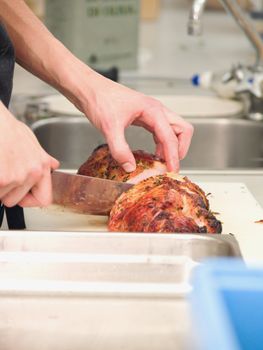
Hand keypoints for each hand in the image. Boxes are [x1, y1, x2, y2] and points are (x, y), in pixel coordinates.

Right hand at [0, 103, 58, 206]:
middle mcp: (32, 173)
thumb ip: (42, 158)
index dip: (30, 200)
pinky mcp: (2, 179)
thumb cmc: (8, 129)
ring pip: (2, 196)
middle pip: (15, 200)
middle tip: (2, 175)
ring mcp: (16, 177)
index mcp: (42, 166)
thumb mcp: (32, 142)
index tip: (23, 197)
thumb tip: (53, 165)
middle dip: (6, 192)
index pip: (44, 199)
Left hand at [72, 70, 193, 171]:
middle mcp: (156, 110)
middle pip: (182, 130)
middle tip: (171, 165)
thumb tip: (130, 167)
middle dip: (180, 149)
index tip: (172, 171)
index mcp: (152, 111)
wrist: (89, 89)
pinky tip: (153, 153)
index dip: (173, 156)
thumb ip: (120, 149)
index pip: (171, 137)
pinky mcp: (144, 116)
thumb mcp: (109, 128)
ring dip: (171, 146)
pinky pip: (161, 131)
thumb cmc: (100, 100)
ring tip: (161, 162)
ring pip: (173, 130)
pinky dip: (161, 143)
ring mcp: (151, 113)